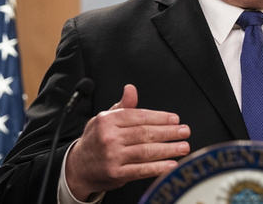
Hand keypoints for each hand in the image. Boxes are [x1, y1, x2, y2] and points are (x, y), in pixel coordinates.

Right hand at [65, 84, 190, 199]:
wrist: (77, 167)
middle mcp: (109, 138)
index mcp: (108, 121)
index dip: (159, 118)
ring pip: (145, 151)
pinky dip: (157, 168)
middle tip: (184, 131)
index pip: (138, 116)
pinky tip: (171, 164)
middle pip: (144, 133)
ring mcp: (112, 157)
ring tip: (183, 146)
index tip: (175, 119)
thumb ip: (122, 106)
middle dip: (168, 132)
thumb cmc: (96, 140)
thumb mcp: (104, 119)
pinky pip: (140, 170)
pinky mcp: (116, 174)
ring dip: (168, 149)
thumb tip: (131, 89)